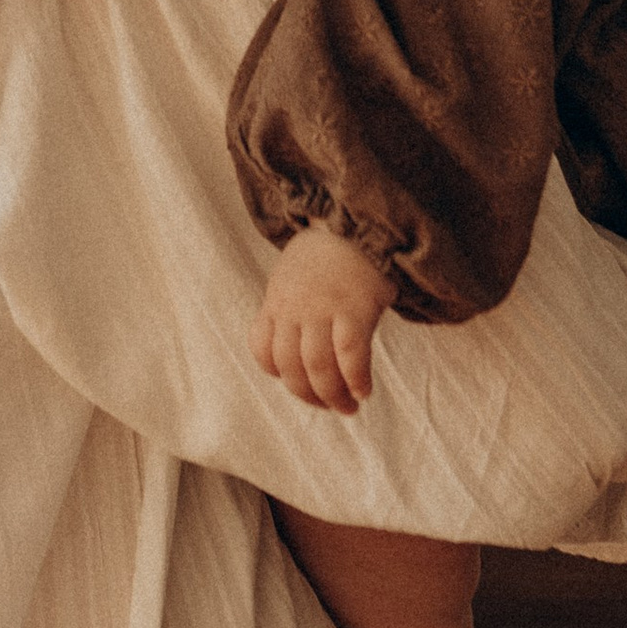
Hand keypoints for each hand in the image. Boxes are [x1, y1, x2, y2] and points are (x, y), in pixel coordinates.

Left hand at [254, 227, 396, 411]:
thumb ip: (291, 306)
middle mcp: (294, 309)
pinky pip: (351, 356)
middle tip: (329, 407)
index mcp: (276, 301)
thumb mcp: (293, 274)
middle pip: (290, 368)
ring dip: (333, 396)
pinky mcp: (355, 309)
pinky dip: (355, 379)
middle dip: (309, 396)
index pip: (262, 350)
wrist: (358, 220)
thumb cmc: (330, 250)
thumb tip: (299, 343)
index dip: (278, 373)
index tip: (299, 381)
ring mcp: (323, 309)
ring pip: (318, 368)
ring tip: (348, 407)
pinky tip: (364, 390)